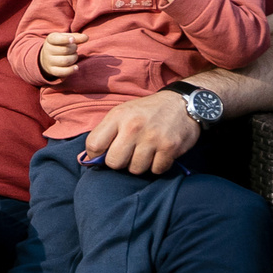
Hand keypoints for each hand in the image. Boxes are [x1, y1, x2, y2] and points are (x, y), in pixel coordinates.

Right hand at [39, 31, 82, 79]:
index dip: (65, 39)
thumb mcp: (66, 38)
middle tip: (73, 48)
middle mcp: (47, 50)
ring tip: (73, 56)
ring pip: (66, 61)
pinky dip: (71, 70)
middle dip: (74, 49)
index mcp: (50, 39)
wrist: (47, 58)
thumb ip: (77, 37)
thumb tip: (86, 38)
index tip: (72, 39)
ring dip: (74, 58)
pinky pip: (63, 72)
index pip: (56, 39)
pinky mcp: (52, 70)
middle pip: (65, 50)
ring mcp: (49, 61)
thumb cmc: (60, 45)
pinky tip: (76, 67)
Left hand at [79, 90, 199, 175]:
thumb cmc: (148, 111)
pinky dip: (157, 165)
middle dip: (120, 162)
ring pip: (135, 169)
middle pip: (114, 162)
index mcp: (118, 116)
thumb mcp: (123, 113)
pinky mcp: (170, 147)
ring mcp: (153, 137)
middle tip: (129, 154)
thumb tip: (88, 159)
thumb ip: (105, 133)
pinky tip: (159, 154)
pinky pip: (156, 170)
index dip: (96, 155)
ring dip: (140, 165)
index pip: (94, 145)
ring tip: (146, 152)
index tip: (104, 154)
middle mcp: (133, 126)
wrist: (183, 103)